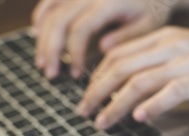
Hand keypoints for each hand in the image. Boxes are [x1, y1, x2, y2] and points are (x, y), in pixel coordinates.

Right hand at [32, 0, 173, 78]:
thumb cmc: (152, 9)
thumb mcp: (147, 26)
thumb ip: (125, 37)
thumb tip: (102, 49)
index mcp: (107, 2)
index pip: (80, 29)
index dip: (75, 54)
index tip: (76, 75)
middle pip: (59, 20)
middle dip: (51, 50)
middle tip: (50, 75)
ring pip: (50, 10)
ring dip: (42, 37)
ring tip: (42, 62)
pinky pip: (51, 0)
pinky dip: (41, 16)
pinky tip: (37, 34)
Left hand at [77, 27, 188, 129]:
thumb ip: (161, 64)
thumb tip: (137, 88)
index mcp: (164, 37)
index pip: (118, 54)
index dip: (97, 76)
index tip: (88, 95)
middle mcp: (170, 45)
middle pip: (120, 67)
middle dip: (96, 91)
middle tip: (83, 111)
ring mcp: (186, 61)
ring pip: (138, 82)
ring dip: (115, 104)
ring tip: (102, 122)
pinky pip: (169, 92)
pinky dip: (151, 106)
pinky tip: (138, 118)